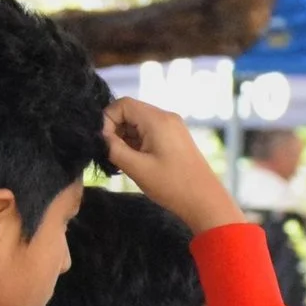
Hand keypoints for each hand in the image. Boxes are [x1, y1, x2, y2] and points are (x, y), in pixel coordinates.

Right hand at [103, 98, 239, 233]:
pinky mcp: (175, 138)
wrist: (205, 201)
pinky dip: (138, 144)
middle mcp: (166, 117)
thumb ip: (113, 148)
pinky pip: (150, 133)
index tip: (104, 143)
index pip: (122, 104)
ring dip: (126, 139)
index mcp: (158, 119)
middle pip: (130, 112)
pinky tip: (137, 163)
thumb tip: (100, 136)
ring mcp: (173, 127)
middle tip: (113, 155)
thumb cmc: (172, 185)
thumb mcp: (136, 167)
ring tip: (125, 163)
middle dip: (116, 131)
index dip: (107, 120)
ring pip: (139, 124)